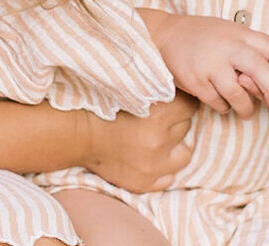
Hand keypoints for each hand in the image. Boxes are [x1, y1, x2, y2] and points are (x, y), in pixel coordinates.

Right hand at [80, 94, 196, 192]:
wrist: (78, 134)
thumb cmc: (102, 105)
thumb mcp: (133, 90)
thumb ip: (158, 87)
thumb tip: (182, 84)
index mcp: (158, 115)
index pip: (190, 106)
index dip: (183, 101)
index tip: (176, 99)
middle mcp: (159, 143)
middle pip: (186, 127)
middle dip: (176, 121)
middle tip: (161, 116)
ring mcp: (153, 167)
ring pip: (184, 154)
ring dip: (175, 145)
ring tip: (159, 138)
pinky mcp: (144, 184)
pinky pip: (169, 177)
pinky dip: (164, 168)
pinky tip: (151, 157)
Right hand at [147, 11, 268, 117]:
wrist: (166, 35)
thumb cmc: (204, 35)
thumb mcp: (230, 31)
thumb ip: (251, 46)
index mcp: (240, 34)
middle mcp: (229, 49)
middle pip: (263, 75)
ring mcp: (212, 66)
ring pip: (241, 96)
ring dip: (246, 108)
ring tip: (246, 110)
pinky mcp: (197, 82)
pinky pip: (219, 103)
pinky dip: (224, 107)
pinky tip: (222, 102)